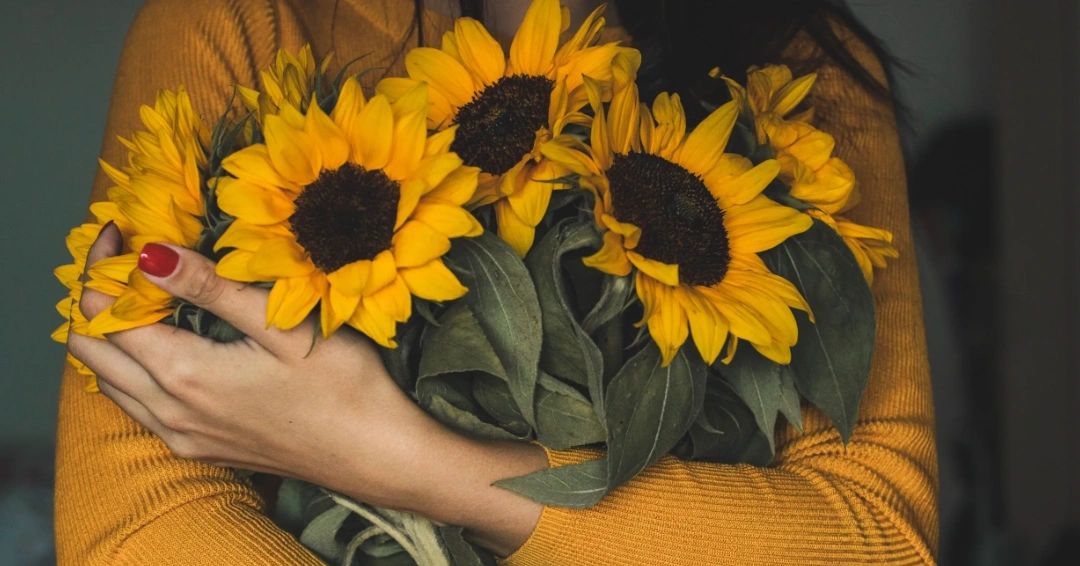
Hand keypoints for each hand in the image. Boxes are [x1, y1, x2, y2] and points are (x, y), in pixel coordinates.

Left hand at [67, 225, 546, 555]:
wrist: (376, 455)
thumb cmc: (343, 385)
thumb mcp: (282, 326)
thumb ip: (212, 288)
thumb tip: (149, 254)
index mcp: (184, 374)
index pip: (105, 312)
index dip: (102, 265)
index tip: (122, 226)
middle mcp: (169, 411)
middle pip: (90, 350)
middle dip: (95, 296)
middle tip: (126, 257)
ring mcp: (181, 436)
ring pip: (109, 381)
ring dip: (110, 335)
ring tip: (144, 293)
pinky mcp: (200, 448)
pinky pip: (136, 405)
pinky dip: (130, 368)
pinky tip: (165, 345)